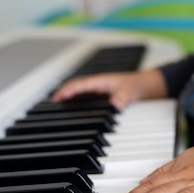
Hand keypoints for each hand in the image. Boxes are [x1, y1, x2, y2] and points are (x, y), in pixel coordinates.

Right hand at [51, 69, 166, 110]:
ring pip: (77, 93)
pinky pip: (83, 98)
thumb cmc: (136, 86)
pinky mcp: (99, 96)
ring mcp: (96, 90)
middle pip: (74, 88)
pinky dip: (74, 102)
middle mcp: (96, 85)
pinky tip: (69, 111)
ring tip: (53, 110)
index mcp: (100, 81)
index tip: (58, 98)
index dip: (68, 91)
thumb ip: (123, 97)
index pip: (79, 85)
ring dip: (66, 98)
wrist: (144, 85)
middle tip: (49, 107)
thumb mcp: (131, 92)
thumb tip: (116, 104)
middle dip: (61, 95)